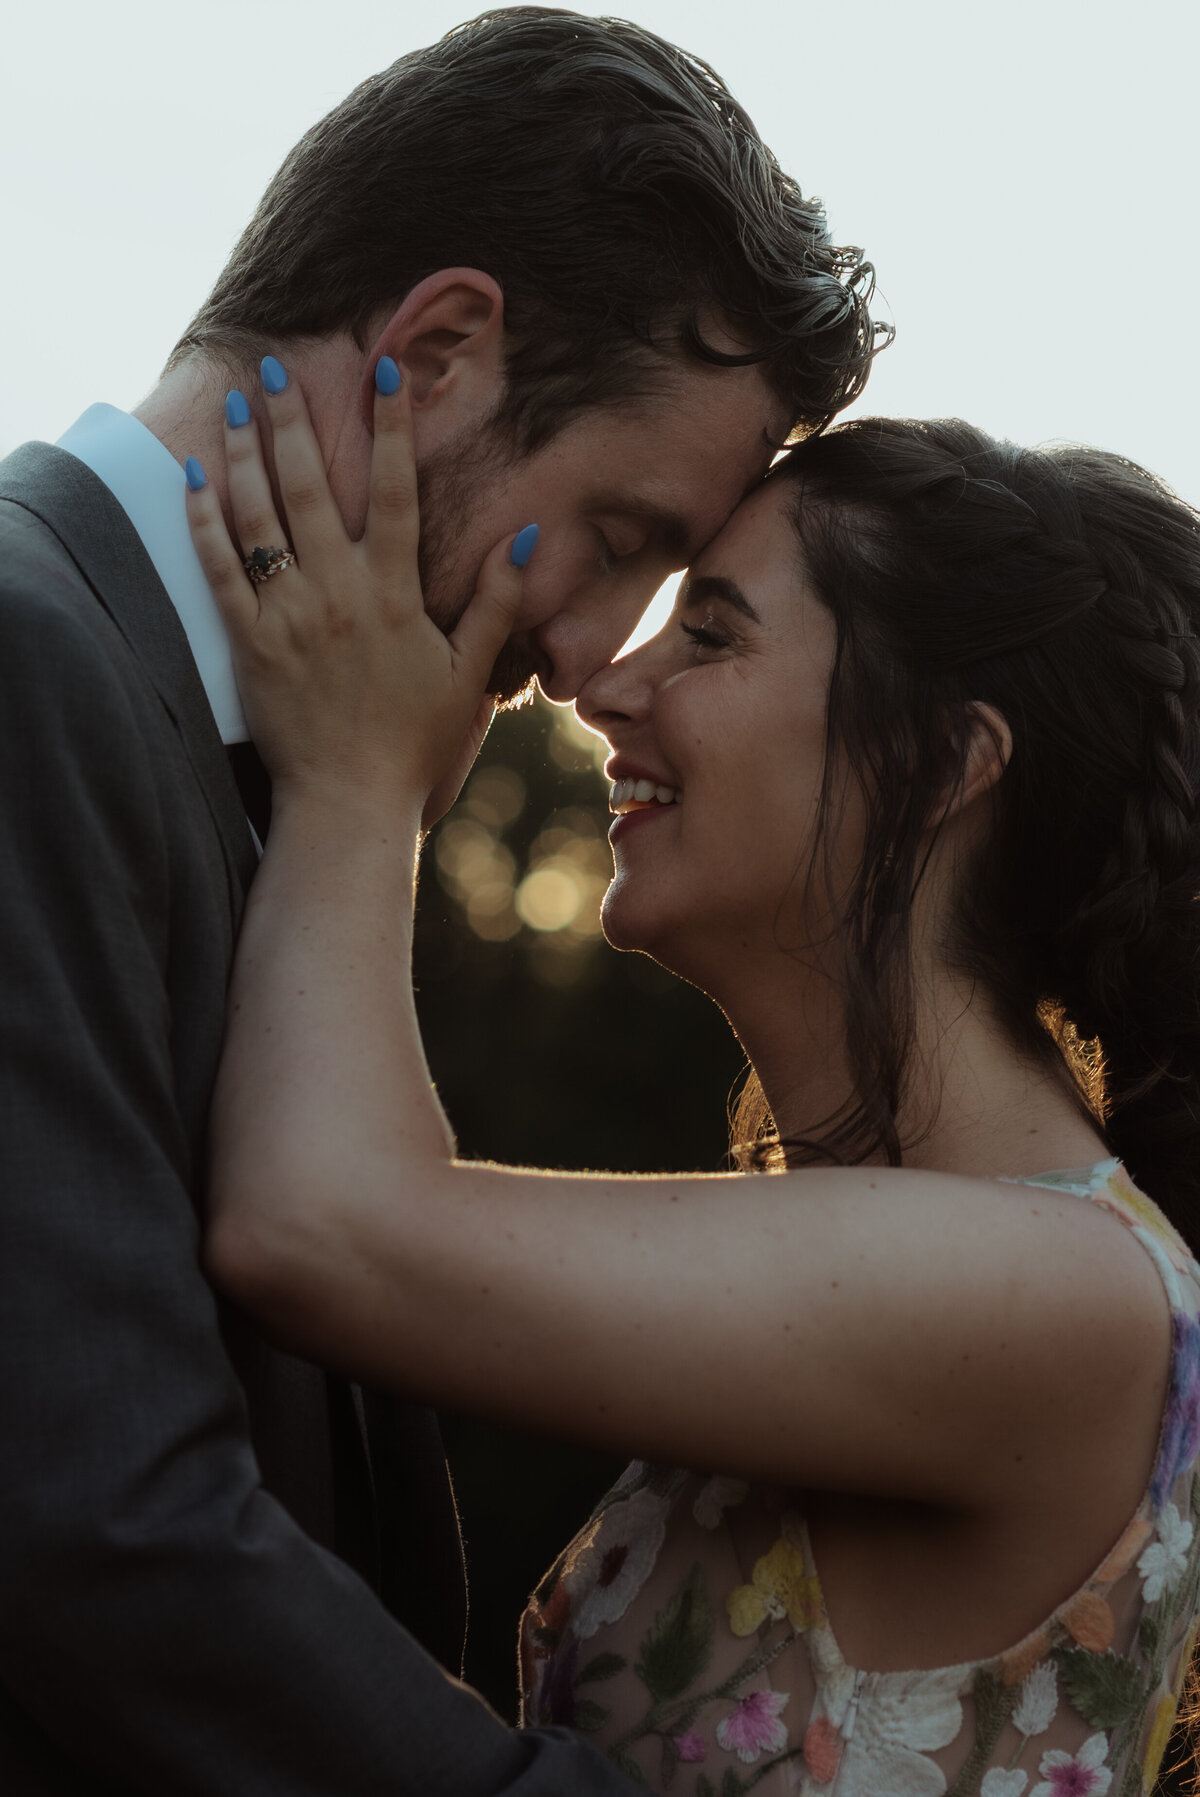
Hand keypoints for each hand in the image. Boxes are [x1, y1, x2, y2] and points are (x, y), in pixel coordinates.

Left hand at [185, 357, 534, 826]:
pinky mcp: (248, 644)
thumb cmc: (416, 743)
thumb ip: (498, 602)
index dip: (391, 425)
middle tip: (274, 365)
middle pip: (311, 485)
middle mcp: (337, 593)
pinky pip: (219, 568)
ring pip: (259, 516)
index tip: (384, 368)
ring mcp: (287, 616)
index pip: (394, 489)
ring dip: (245, 451)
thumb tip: (525, 535)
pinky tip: (195, 476)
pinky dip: (205, 519)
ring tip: (235, 399)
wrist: (350, 803)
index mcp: (394, 594)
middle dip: (293, 418)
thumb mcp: (470, 674)